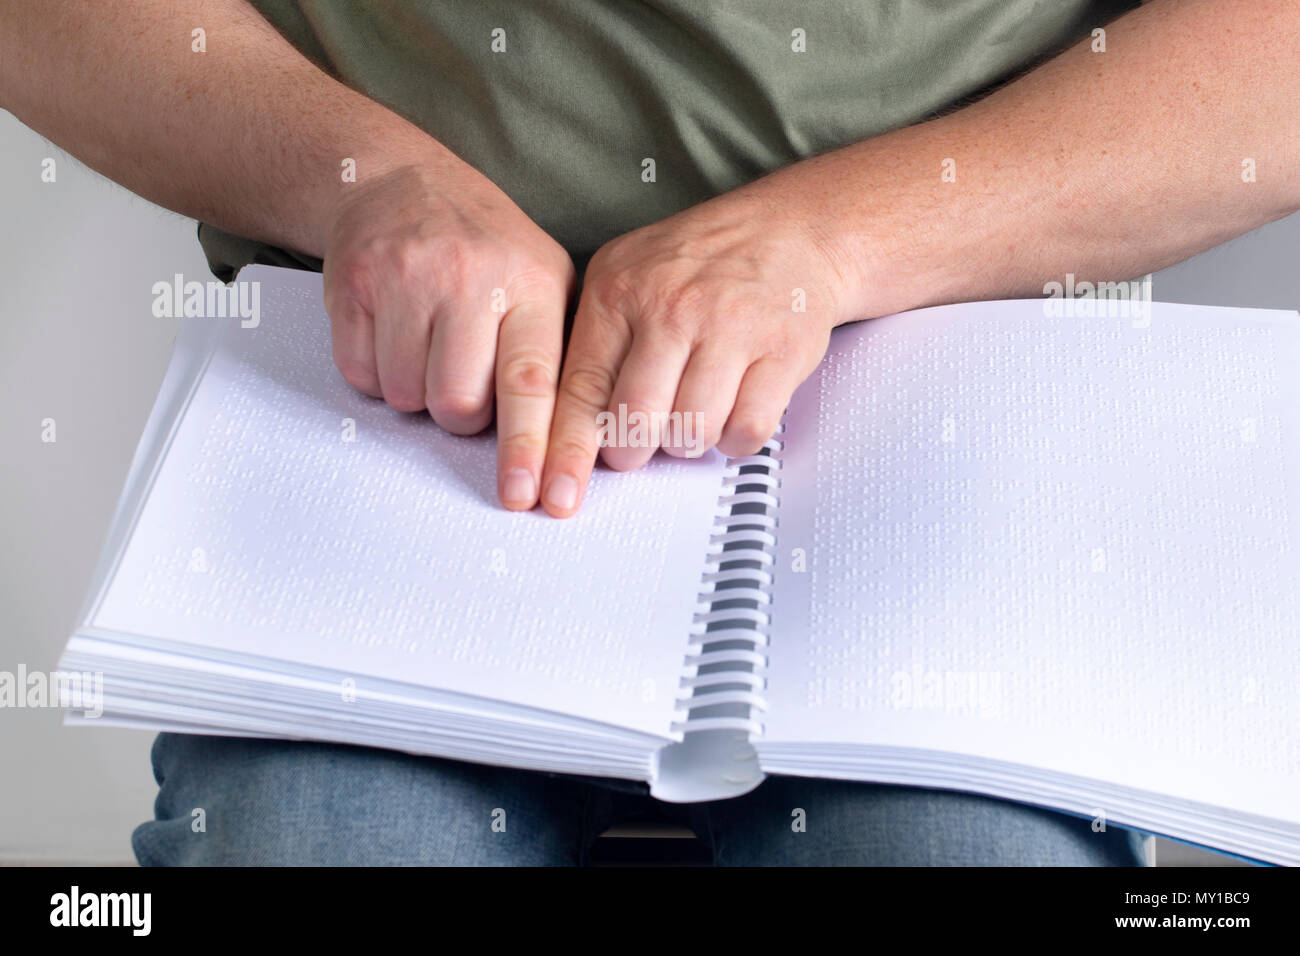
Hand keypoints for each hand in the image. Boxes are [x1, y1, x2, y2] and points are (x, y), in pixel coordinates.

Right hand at [322, 155, 574, 510]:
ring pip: (406, 396)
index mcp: (531, 284)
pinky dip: (376, 371)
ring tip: (430, 343)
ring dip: (416, 391)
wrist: (398, 181)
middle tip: (464, 373)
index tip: (529, 496)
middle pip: (458, 405)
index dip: (529, 447)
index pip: (532, 383)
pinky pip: (361, 374)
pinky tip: (393, 331)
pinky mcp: (352, 283)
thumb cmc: (483, 247)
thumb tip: (571, 448)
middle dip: (460, 412)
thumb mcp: (544, 281)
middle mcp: (469, 277)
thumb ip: (559, 355)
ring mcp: (406, 277)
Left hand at [539, 187, 858, 516]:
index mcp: (619, 290)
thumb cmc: (703, 264)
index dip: (568, 450)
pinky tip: (733, 411)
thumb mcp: (630, 276)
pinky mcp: (781, 349)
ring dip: (690, 441)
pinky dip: (736, 438)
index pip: (581, 388)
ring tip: (694, 413)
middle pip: (637, 420)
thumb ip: (596, 342)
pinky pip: (746, 429)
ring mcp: (730, 326)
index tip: (558, 492)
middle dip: (634, 449)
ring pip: (693, 431)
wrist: (792, 230)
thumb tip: (564, 427)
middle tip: (642, 443)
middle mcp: (672, 306)